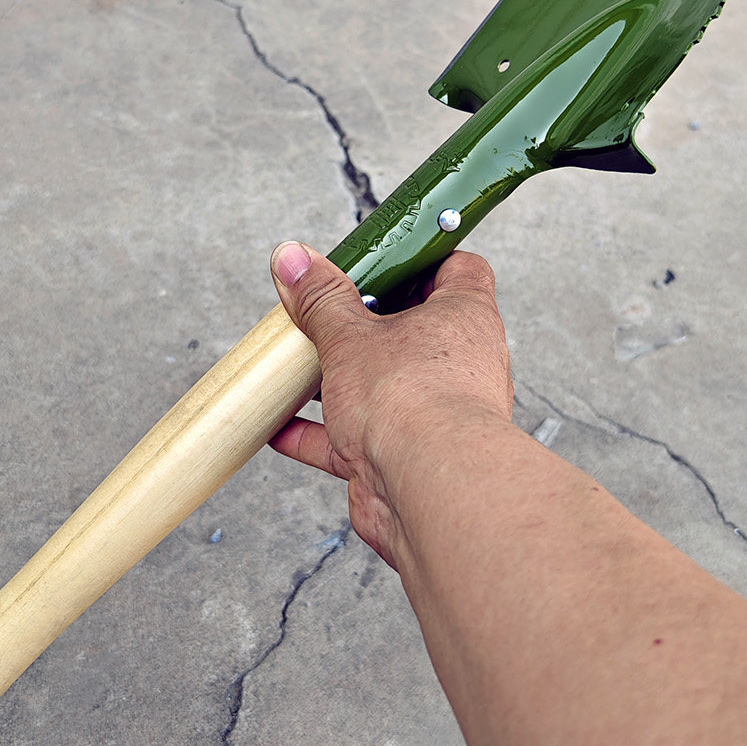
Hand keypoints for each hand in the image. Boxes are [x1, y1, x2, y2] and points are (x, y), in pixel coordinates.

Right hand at [267, 241, 513, 570]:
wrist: (427, 490)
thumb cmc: (416, 404)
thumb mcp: (350, 334)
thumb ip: (321, 299)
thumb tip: (296, 261)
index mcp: (464, 318)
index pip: (458, 270)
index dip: (422, 258)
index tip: (382, 256)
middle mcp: (459, 365)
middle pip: (412, 330)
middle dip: (365, 326)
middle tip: (327, 313)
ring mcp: (433, 415)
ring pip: (382, 388)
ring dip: (338, 382)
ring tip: (299, 367)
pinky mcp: (404, 458)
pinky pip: (355, 440)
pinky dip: (318, 435)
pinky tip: (282, 428)